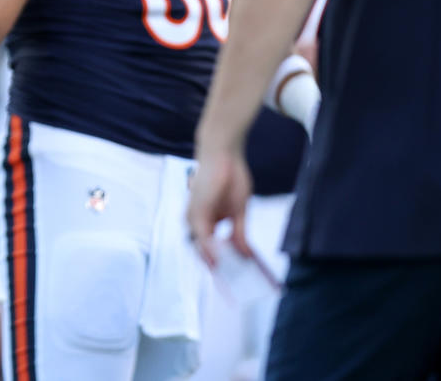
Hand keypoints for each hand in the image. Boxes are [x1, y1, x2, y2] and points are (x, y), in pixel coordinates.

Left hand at [186, 146, 253, 268]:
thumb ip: (239, 233)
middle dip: (219, 268)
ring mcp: (194, 217)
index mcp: (207, 220)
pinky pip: (202, 238)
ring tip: (229, 280)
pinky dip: (211, 252)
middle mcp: (196, 221)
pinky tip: (221, 263)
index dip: (222, 263)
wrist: (223, 153)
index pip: (211, 248)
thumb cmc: (231, 177)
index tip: (233, 279)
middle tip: (233, 286)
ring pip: (202, 248)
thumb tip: (246, 255)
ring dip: (215, 264)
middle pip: (205, 252)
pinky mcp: (196, 212)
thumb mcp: (239, 210)